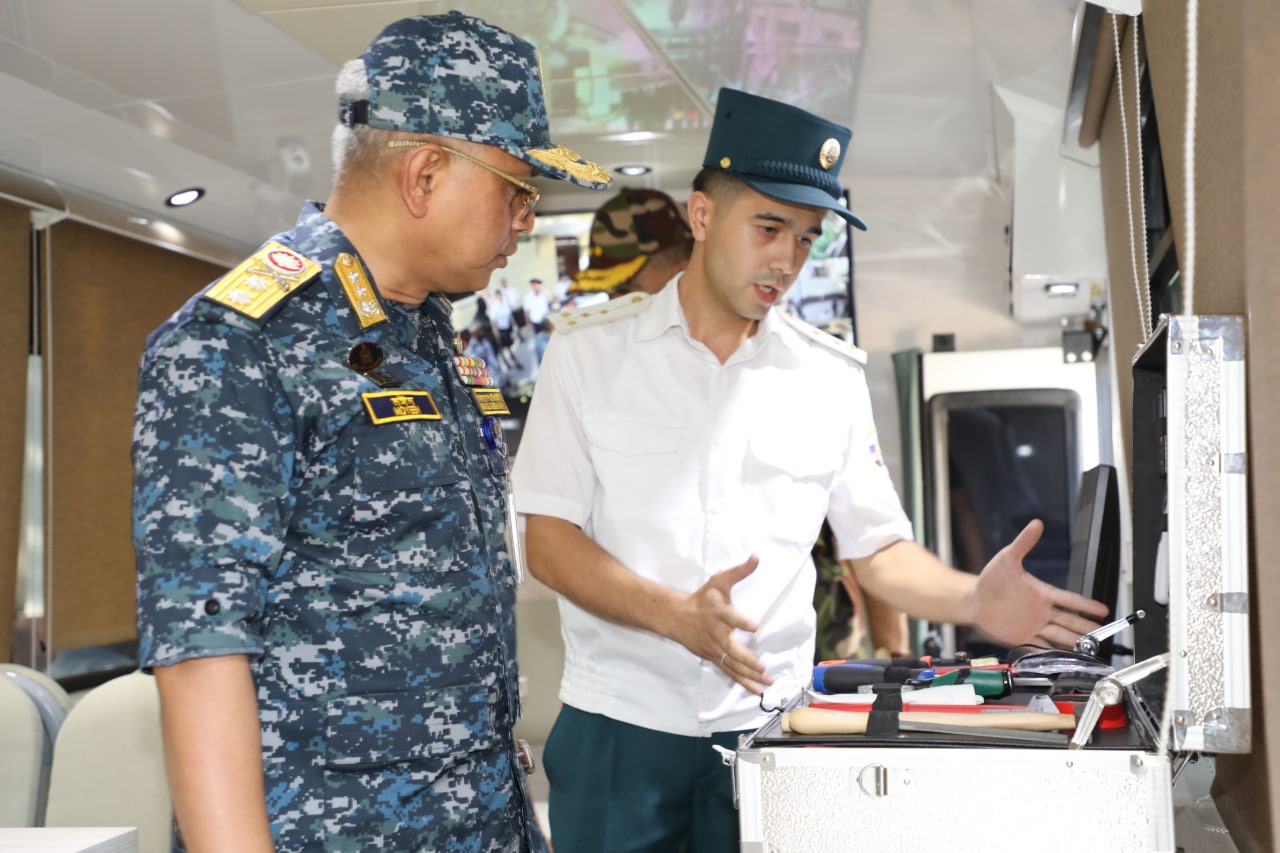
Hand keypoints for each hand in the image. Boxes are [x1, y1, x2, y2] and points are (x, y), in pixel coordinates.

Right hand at [668, 555, 772, 694]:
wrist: (676, 617)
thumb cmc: (702, 599)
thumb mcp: (719, 582)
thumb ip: (740, 571)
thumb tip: (757, 556)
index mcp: (719, 613)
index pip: (730, 617)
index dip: (741, 622)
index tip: (754, 626)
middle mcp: (716, 633)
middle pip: (731, 649)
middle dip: (746, 659)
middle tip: (761, 665)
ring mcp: (714, 649)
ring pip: (733, 665)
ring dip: (750, 675)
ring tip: (767, 681)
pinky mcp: (714, 658)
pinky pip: (730, 672)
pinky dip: (743, 682)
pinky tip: (757, 690)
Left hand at [970, 520, 1110, 647]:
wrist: (974, 600)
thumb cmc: (991, 579)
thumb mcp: (1008, 559)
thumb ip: (1024, 543)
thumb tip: (1036, 524)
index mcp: (1042, 593)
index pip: (1069, 600)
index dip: (1086, 605)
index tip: (1103, 609)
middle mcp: (1041, 611)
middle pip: (1069, 621)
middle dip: (1087, 627)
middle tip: (1103, 632)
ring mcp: (1033, 625)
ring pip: (1059, 635)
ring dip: (1075, 641)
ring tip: (1090, 648)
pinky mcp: (1022, 637)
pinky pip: (1042, 646)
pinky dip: (1054, 652)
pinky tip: (1065, 657)